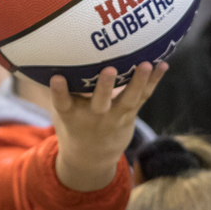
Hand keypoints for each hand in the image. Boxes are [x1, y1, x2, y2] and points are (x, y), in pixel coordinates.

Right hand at [50, 62, 167, 191]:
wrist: (92, 158)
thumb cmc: (74, 124)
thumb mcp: (61, 111)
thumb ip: (60, 88)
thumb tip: (48, 50)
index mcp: (71, 116)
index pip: (62, 104)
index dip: (58, 92)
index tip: (56, 78)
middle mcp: (94, 117)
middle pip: (99, 102)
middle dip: (104, 87)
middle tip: (108, 70)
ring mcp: (114, 117)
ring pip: (128, 100)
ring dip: (138, 82)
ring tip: (146, 65)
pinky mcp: (130, 115)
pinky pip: (143, 97)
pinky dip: (153, 81)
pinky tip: (163, 65)